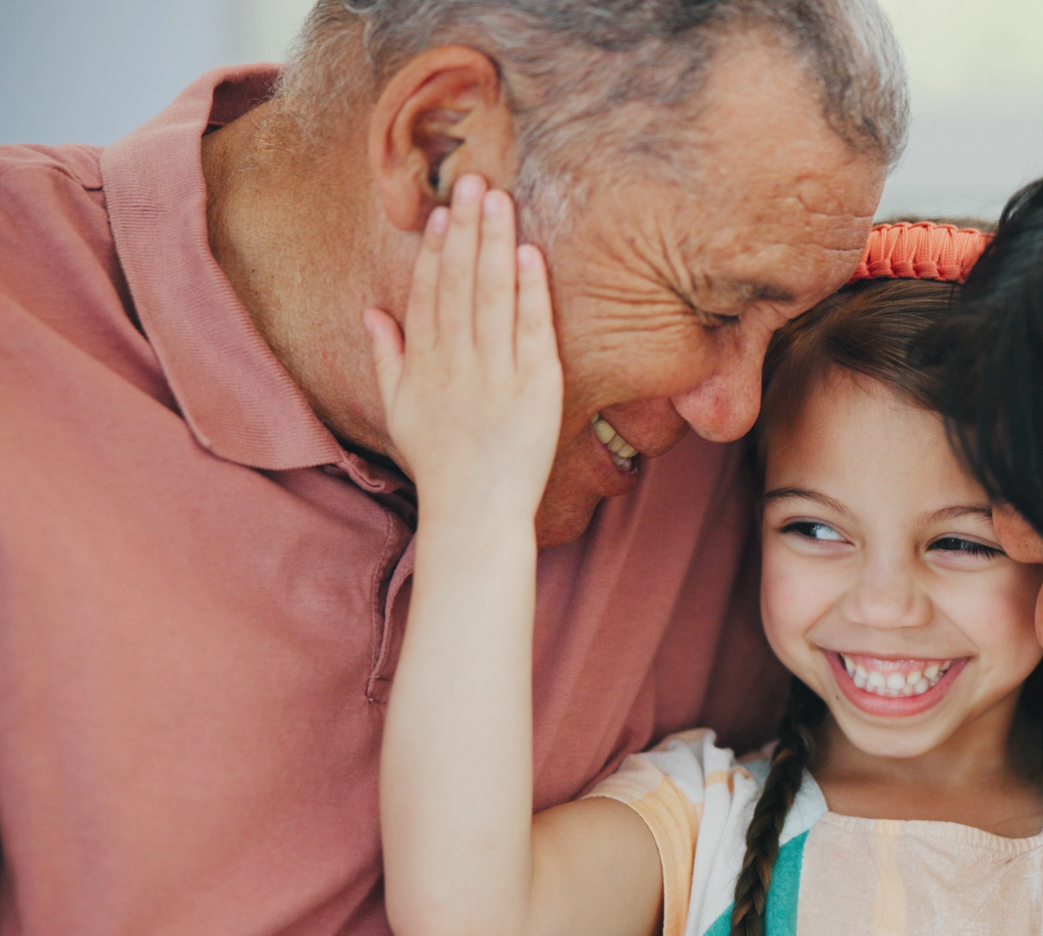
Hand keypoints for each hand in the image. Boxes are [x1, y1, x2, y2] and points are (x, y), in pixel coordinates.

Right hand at [365, 175, 561, 523]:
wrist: (475, 512)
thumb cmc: (439, 461)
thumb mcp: (399, 408)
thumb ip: (386, 356)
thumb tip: (371, 311)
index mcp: (425, 364)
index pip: (429, 294)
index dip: (435, 251)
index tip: (439, 211)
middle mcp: (457, 362)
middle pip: (460, 283)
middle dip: (465, 230)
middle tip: (472, 181)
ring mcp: (496, 373)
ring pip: (493, 296)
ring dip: (494, 244)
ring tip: (498, 199)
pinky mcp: (536, 388)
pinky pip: (532, 331)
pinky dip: (531, 292)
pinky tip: (529, 254)